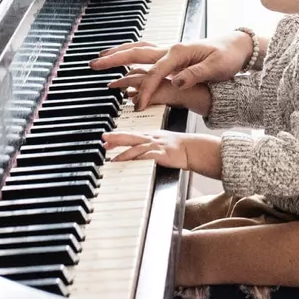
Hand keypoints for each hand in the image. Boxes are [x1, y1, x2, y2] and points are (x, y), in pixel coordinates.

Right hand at [91, 32, 253, 109]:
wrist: (237, 46)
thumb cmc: (228, 56)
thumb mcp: (217, 67)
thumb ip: (196, 74)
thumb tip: (178, 80)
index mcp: (180, 52)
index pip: (155, 73)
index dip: (146, 90)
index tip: (139, 106)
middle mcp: (171, 49)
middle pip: (137, 53)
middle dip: (115, 59)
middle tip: (94, 65)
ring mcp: (170, 50)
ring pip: (139, 49)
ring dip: (119, 53)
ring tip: (101, 57)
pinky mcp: (172, 54)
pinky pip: (146, 53)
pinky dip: (131, 54)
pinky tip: (123, 58)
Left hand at [102, 131, 222, 177]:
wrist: (194, 148)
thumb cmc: (180, 147)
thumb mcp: (163, 143)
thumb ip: (151, 146)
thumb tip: (140, 152)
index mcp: (152, 135)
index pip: (131, 134)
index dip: (118, 136)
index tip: (106, 138)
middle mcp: (152, 138)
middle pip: (131, 137)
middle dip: (116, 137)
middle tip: (103, 139)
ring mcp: (157, 146)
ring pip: (136, 148)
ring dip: (123, 153)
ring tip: (112, 160)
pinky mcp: (162, 155)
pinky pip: (146, 157)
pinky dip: (137, 160)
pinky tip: (130, 164)